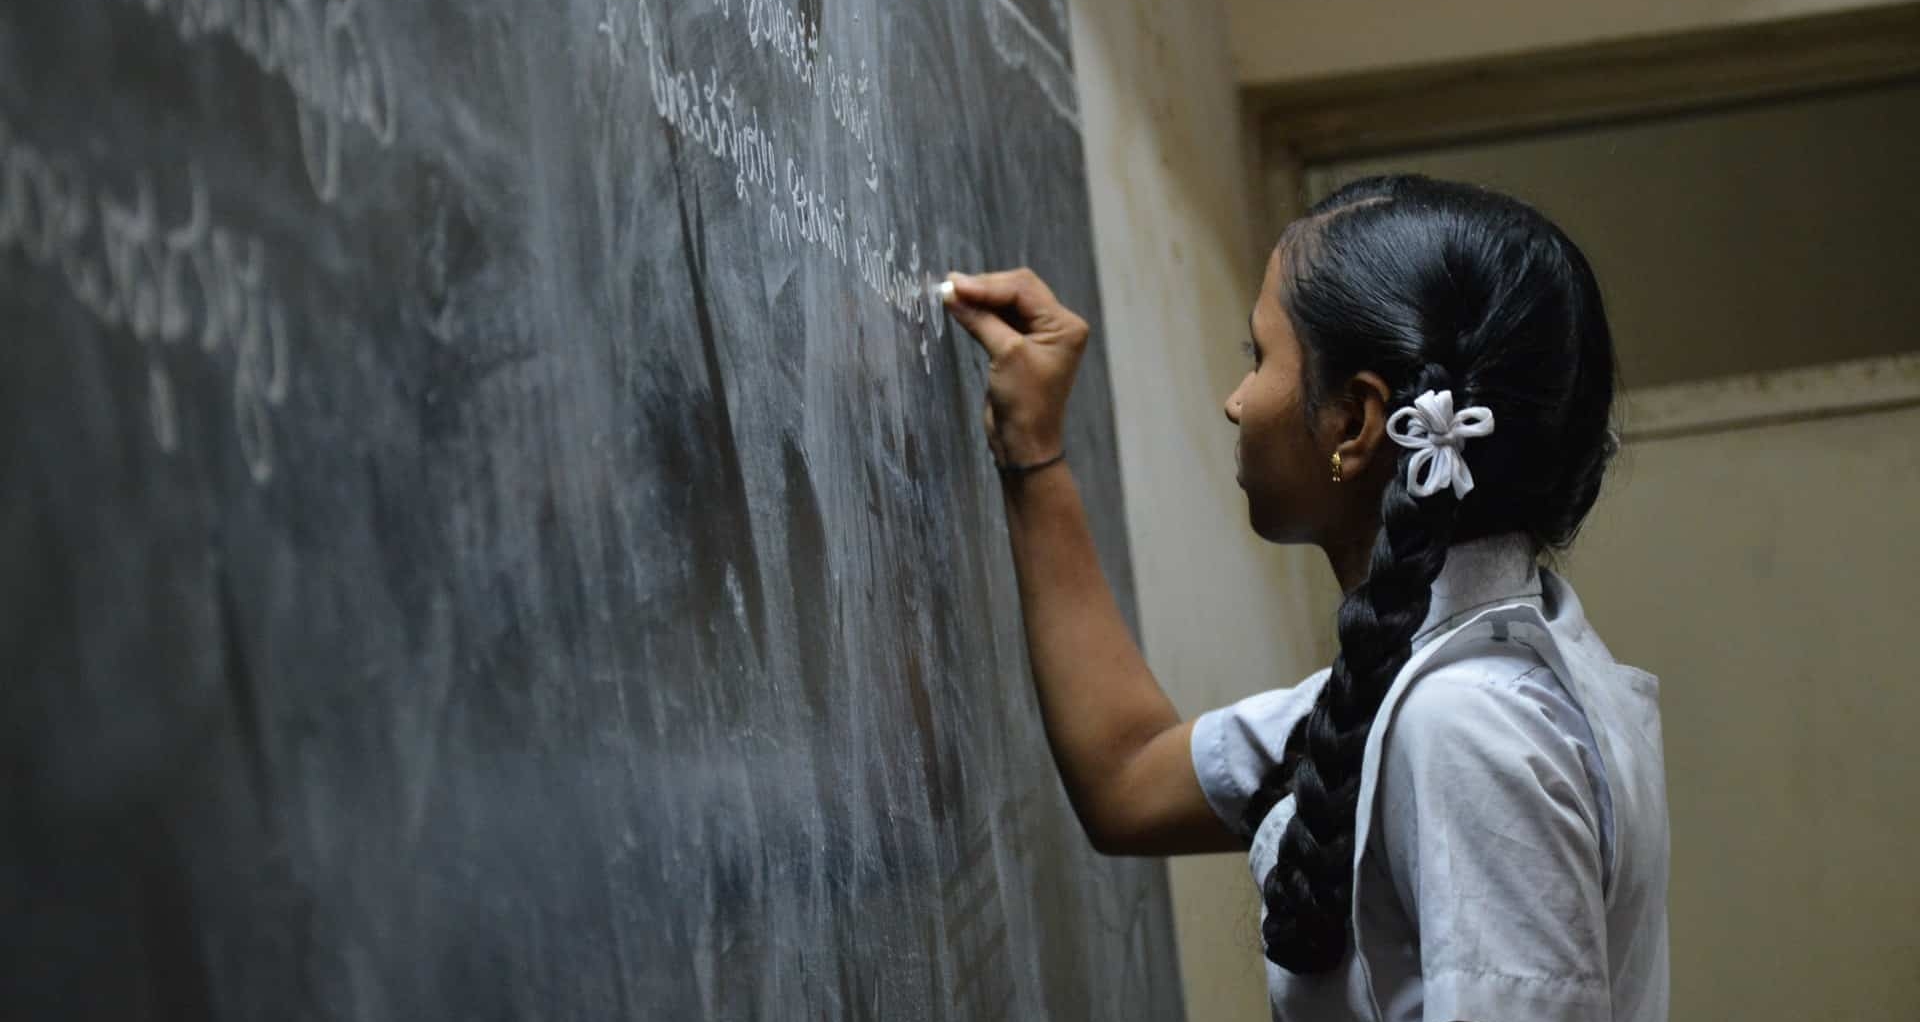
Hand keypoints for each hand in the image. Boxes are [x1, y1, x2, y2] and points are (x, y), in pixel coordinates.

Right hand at [942, 268, 1089, 468]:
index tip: (954, 285)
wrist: (1024, 442)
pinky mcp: (1021, 346)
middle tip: (950, 286)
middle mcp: (1056, 325)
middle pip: (1017, 290)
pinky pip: (1001, 319)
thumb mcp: (1005, 354)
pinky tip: (962, 308)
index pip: (1023, 289)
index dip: (987, 285)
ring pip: (1007, 303)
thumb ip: (981, 319)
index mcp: (1064, 325)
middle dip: (984, 287)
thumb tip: (952, 292)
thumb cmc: (1025, 402)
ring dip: (980, 298)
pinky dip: (981, 313)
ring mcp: (1039, 335)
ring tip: (951, 294)